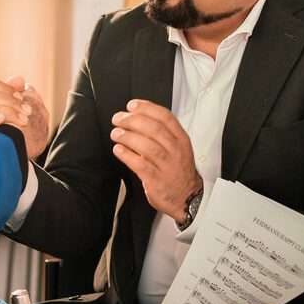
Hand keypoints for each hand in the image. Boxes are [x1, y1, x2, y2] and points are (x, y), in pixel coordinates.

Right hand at [0, 76, 50, 158]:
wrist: (9, 160)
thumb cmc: (13, 133)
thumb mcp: (18, 112)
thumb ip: (16, 95)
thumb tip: (19, 80)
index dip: (5, 88)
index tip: (22, 96)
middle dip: (9, 101)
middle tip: (28, 110)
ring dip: (6, 111)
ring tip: (23, 119)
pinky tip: (2, 120)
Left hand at [110, 99, 202, 222]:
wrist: (187, 197)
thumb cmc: (178, 171)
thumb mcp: (177, 148)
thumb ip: (160, 134)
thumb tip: (135, 118)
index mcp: (180, 139)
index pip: (165, 117)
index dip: (146, 108)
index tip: (132, 106)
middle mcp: (176, 150)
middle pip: (154, 129)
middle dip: (132, 120)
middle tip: (118, 119)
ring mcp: (167, 166)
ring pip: (147, 146)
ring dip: (128, 137)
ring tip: (116, 134)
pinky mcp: (157, 180)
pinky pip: (140, 165)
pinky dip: (127, 156)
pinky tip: (119, 150)